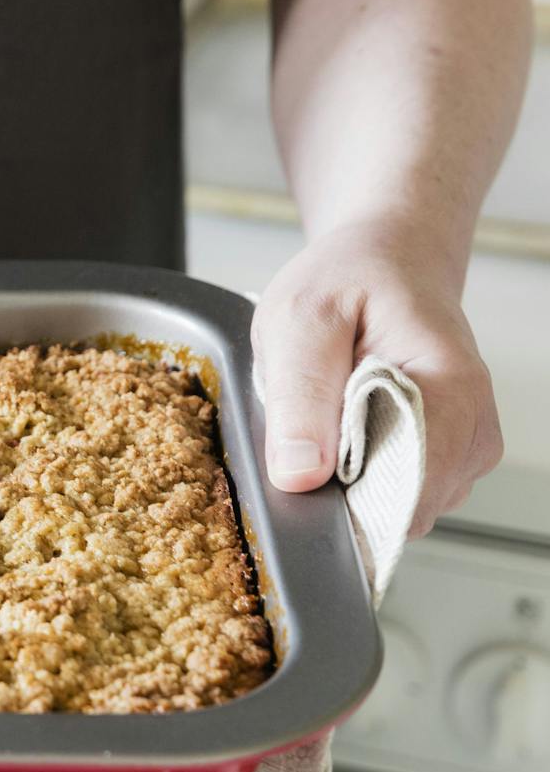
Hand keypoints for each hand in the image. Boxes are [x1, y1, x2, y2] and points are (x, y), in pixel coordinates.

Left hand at [250, 218, 502, 536]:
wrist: (390, 261)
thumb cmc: (350, 281)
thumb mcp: (300, 320)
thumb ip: (300, 394)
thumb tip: (300, 476)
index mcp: (450, 387)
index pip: (410, 487)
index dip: (348, 496)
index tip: (310, 466)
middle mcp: (472, 427)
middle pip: (401, 508)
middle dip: (341, 487)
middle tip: (313, 423)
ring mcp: (463, 449)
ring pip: (395, 510)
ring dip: (348, 479)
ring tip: (333, 416)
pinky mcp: (445, 461)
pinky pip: (394, 498)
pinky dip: (358, 476)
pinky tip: (347, 431)